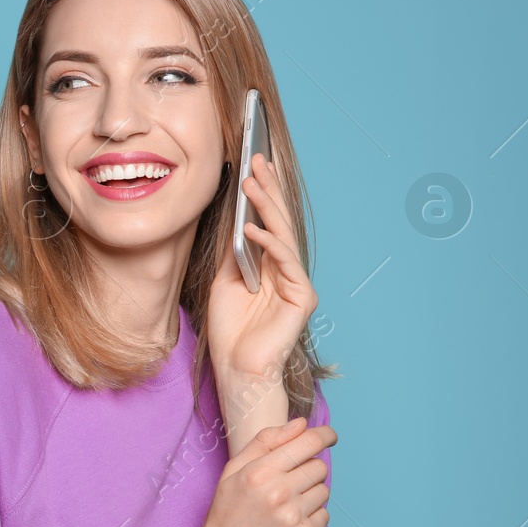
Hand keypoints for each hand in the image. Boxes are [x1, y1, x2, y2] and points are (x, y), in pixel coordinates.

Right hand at [192, 416, 334, 526]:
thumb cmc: (226, 515)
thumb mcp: (233, 472)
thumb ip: (265, 442)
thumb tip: (300, 424)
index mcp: (259, 471)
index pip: (308, 442)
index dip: (324, 435)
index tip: (329, 436)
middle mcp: (278, 492)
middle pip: (319, 467)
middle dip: (309, 470)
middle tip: (290, 484)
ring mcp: (293, 517)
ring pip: (323, 491)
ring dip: (310, 495)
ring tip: (285, 507)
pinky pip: (324, 515)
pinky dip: (311, 517)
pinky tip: (289, 524)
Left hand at [207, 153, 316, 379]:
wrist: (236, 368)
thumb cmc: (230, 330)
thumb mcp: (225, 280)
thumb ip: (235, 252)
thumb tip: (236, 219)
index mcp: (270, 266)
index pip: (268, 221)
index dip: (262, 193)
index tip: (252, 165)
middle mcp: (287, 270)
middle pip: (279, 222)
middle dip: (268, 189)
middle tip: (258, 159)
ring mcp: (296, 282)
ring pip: (283, 236)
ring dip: (267, 207)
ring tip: (253, 182)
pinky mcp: (302, 297)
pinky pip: (285, 263)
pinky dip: (269, 244)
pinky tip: (253, 229)